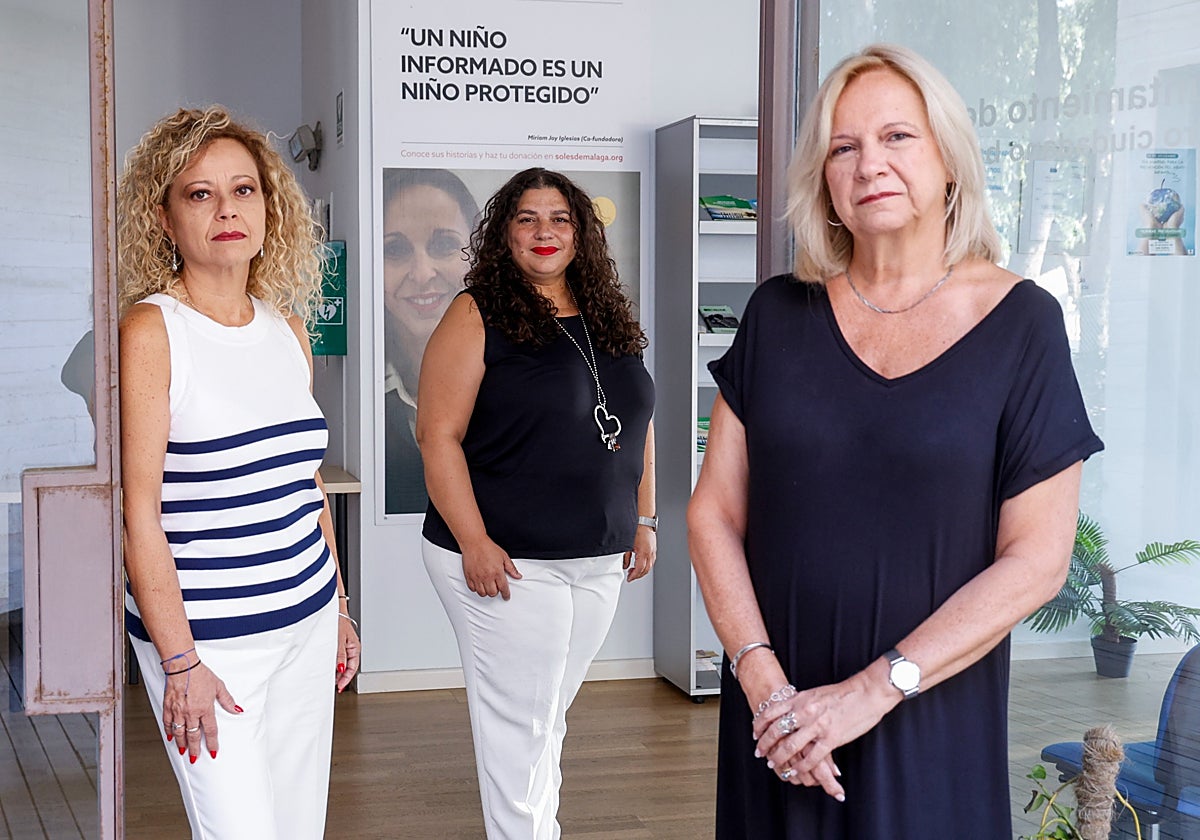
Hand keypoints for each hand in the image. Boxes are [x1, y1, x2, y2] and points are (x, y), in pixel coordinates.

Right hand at [162, 661, 240, 762]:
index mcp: (205, 708)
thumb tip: (237, 709)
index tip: (214, 751)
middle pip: (193, 736)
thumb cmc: (199, 674)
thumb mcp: (218, 686)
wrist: (182, 666)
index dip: (212, 743)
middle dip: (195, 749)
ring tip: (183, 751)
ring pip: (180, 733)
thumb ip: (227, 700)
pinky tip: (170, 737)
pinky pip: (168, 723)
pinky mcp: (168, 707)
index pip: (210, 731)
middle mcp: (191, 712)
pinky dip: (169, 731)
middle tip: (195, 758)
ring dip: (181, 744)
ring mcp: (179, 711)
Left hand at [336, 615, 359, 692]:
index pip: (353, 668)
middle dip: (341, 677)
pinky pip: (338, 657)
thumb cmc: (337, 621)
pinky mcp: (338, 644)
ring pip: (343, 662)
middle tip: (334, 685)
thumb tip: (341, 669)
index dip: (346, 679)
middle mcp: (351, 648)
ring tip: (330, 677)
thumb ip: (340, 656)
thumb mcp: (338, 641)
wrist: (332, 609)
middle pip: (348, 667)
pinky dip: (333, 663)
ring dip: (337, 670)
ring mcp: (345, 646)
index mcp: (355, 648)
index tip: (340, 687)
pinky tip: (328, 666)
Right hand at [461, 537, 520, 598]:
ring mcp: (477, 577)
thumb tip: (518, 576)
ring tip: (488, 585)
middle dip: (496, 592)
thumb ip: (511, 568)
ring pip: (482, 593)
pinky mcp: (469, 576)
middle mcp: (487, 576)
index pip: (503, 588)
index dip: (506, 594)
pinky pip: (473, 589)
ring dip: (486, 591)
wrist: (474, 543)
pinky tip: (479, 584)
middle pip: (492, 593)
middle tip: (496, 587)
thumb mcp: (504, 557)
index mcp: (497, 572)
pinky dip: (476, 589)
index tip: (506, 596)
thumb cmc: (488, 548)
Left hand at [623, 525, 656, 581]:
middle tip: (631, 576)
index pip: (640, 569)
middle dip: (638, 575)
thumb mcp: (627, 545)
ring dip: (642, 571)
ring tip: (634, 571)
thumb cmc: (636, 529)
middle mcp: (650, 553)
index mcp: (643, 552)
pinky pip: (651, 561)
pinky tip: (640, 565)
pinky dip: (646, 565)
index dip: (634, 575)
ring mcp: (653, 551)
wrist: (643, 521)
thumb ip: (625, 557)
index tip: (629, 578)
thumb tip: (624, 566)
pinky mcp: (653, 549)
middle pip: (646, 570)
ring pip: (649, 566)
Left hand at [739, 656, 843, 799]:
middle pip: (776, 731)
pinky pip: (811, 757)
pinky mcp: (831, 738)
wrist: (867, 692)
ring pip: (790, 746)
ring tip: (774, 764)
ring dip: (779, 758)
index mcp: (800, 699)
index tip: (755, 734)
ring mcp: (817, 726)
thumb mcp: (815, 693)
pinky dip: (802, 767)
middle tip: (760, 753)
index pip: (771, 712)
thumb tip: (789, 711)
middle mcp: (805, 712)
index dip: (759, 725)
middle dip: (765, 745)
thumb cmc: (843, 693)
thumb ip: (801, 703)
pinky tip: (797, 771)